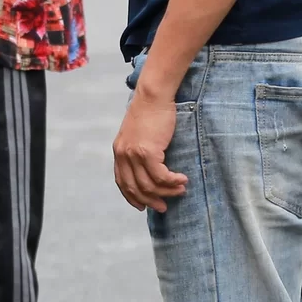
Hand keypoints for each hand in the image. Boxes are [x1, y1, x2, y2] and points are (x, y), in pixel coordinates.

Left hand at [113, 89, 187, 212]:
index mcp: (119, 151)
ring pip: (150, 185)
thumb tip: (151, 167)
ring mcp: (134, 154)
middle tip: (164, 207)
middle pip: (135, 188)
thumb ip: (139, 149)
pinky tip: (182, 180)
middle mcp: (124, 154)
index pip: (122, 182)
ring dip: (167, 191)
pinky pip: (161, 176)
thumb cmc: (151, 111)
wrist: (153, 95)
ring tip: (180, 190)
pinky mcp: (148, 152)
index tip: (143, 206)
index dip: (132, 197)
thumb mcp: (139, 132)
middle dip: (150, 200)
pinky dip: (172, 181)